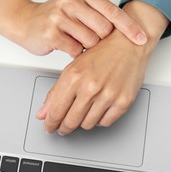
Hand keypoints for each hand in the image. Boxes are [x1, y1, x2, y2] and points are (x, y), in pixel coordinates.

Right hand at [0, 0, 146, 56]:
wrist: (26, 21)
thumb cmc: (56, 17)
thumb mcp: (78, 7)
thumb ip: (98, 14)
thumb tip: (126, 32)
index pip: (112, 11)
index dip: (129, 27)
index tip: (141, 39)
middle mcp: (71, 0)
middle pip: (104, 29)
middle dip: (101, 41)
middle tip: (90, 41)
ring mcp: (59, 15)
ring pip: (90, 41)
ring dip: (87, 48)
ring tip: (75, 41)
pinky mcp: (51, 32)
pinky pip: (75, 50)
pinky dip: (74, 53)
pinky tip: (67, 47)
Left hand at [36, 0, 168, 134]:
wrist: (127, 43)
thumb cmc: (101, 52)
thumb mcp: (72, 68)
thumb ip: (55, 92)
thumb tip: (43, 114)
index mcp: (74, 77)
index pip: (56, 111)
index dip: (51, 123)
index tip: (50, 126)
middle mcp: (90, 87)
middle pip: (71, 122)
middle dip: (64, 127)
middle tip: (63, 126)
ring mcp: (108, 95)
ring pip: (88, 125)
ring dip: (83, 122)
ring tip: (84, 111)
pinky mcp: (124, 101)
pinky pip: (105, 122)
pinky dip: (100, 119)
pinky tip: (98, 109)